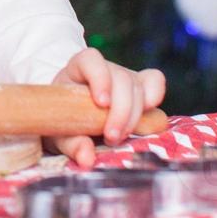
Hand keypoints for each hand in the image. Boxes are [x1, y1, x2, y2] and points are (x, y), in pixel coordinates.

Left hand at [44, 48, 165, 167]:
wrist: (72, 117)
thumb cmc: (65, 120)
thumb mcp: (61, 133)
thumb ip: (71, 144)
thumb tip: (87, 158)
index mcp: (78, 68)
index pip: (91, 59)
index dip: (100, 78)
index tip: (101, 103)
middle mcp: (104, 68)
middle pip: (121, 77)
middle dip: (120, 111)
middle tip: (111, 137)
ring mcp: (124, 76)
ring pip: (137, 86)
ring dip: (134, 115)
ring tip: (120, 136)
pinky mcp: (141, 88)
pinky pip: (154, 82)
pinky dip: (154, 96)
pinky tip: (147, 118)